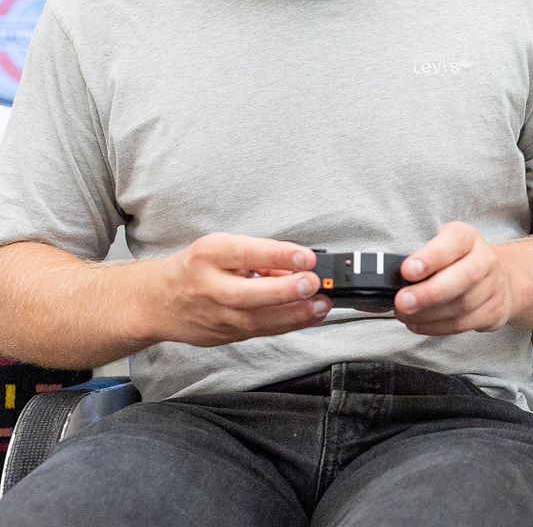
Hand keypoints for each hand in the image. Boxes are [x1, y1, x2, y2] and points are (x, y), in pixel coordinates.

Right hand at [139, 233, 329, 346]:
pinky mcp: (225, 336)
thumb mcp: (221, 248)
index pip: (245, 254)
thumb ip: (259, 256)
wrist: (157, 302)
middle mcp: (210, 287)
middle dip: (285, 291)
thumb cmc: (195, 269)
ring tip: (322, 304)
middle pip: (249, 294)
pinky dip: (289, 324)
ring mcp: (216, 317)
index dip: (278, 255)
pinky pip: (262, 331)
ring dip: (296, 314)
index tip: (306, 257)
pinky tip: (310, 315)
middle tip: (313, 284)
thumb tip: (298, 265)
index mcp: (208, 255)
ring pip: (258, 320)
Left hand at [393, 222, 518, 334]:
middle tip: (402, 302)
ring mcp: (493, 287)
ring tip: (405, 314)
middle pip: (466, 276)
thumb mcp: (440, 249)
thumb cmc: (457, 263)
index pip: (455, 241)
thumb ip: (420, 260)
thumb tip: (390, 279)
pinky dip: (436, 327)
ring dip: (428, 314)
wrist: (495, 280)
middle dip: (430, 292)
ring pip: (462, 305)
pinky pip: (463, 324)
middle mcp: (485, 259)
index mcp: (468, 238)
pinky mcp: (493, 312)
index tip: (407, 270)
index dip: (432, 256)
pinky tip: (418, 323)